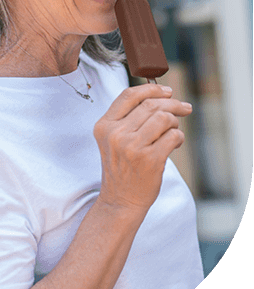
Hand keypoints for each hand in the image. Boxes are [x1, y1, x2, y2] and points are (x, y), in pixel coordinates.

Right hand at [93, 84, 191, 213]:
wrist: (120, 200)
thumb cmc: (122, 168)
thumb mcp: (113, 140)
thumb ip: (128, 118)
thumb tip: (160, 95)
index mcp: (104, 126)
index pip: (129, 95)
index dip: (151, 88)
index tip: (167, 91)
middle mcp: (116, 134)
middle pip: (151, 105)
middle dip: (173, 104)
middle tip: (184, 108)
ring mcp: (132, 147)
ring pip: (164, 118)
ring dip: (175, 123)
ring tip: (173, 132)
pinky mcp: (150, 159)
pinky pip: (173, 136)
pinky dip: (179, 138)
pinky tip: (175, 145)